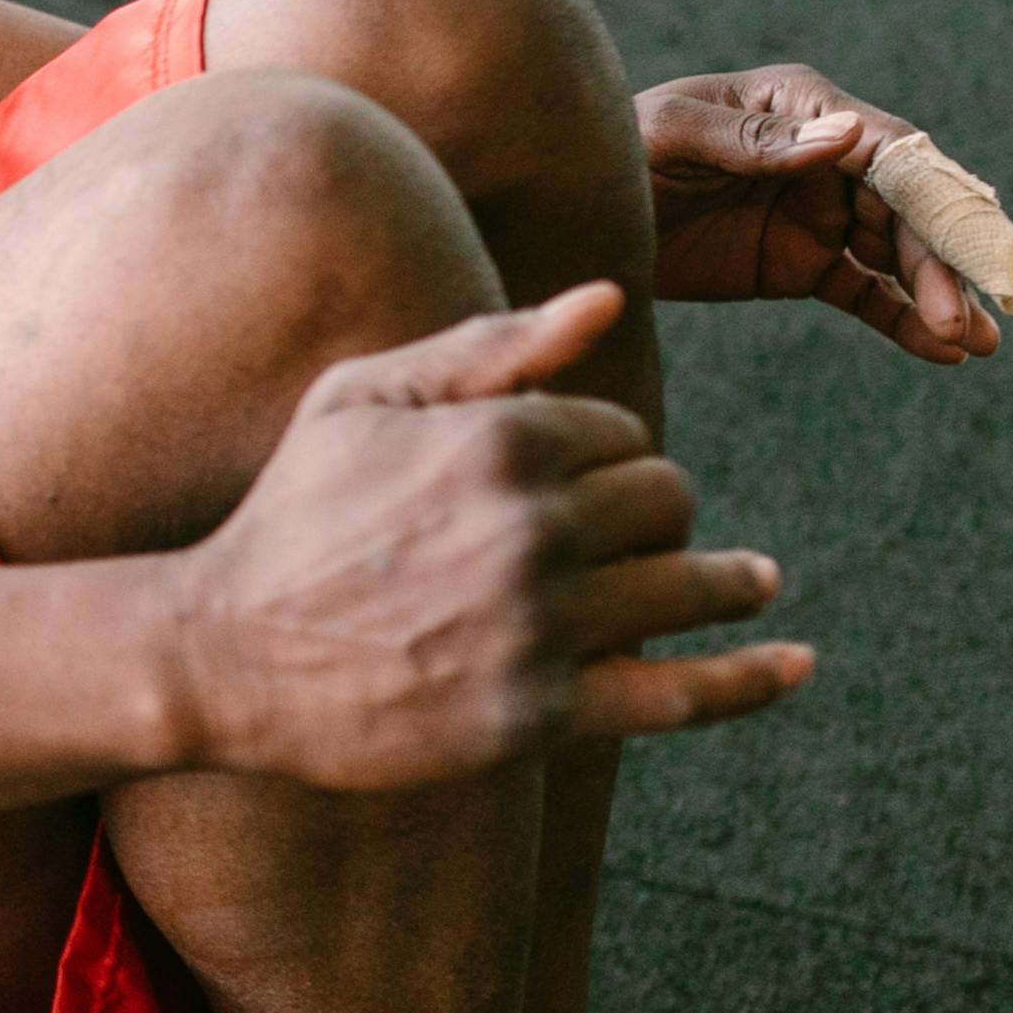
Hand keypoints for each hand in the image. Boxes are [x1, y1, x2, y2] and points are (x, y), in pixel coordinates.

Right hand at [177, 284, 812, 791]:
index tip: (579, 485)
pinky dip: (749, 679)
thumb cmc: (288, 513)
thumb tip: (607, 300)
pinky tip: (793, 663)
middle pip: (666, 501)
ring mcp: (541, 624)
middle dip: (661, 514)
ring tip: (750, 585)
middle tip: (645, 538)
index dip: (609, 456)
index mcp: (499, 437)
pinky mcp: (539, 712)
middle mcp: (532, 525)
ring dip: (729, 582)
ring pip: (688, 585)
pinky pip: (679, 693)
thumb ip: (489, 346)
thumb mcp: (364, 397)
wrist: (218, 653)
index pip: (620, 433)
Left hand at [636, 67, 999, 365]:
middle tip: (964, 318)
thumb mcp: (674, 134)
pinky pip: (865, 293)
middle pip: (904, 208)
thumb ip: (757, 143)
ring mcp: (821, 213)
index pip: (888, 148)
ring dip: (939, 297)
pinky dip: (902, 320)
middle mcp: (827, 156)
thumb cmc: (620, 149)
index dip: (935, 194)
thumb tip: (846, 134)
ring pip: (896, 256)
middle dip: (939, 263)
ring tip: (975, 344)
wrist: (578, 213)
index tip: (969, 240)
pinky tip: (941, 351)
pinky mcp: (805, 264)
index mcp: (803, 107)